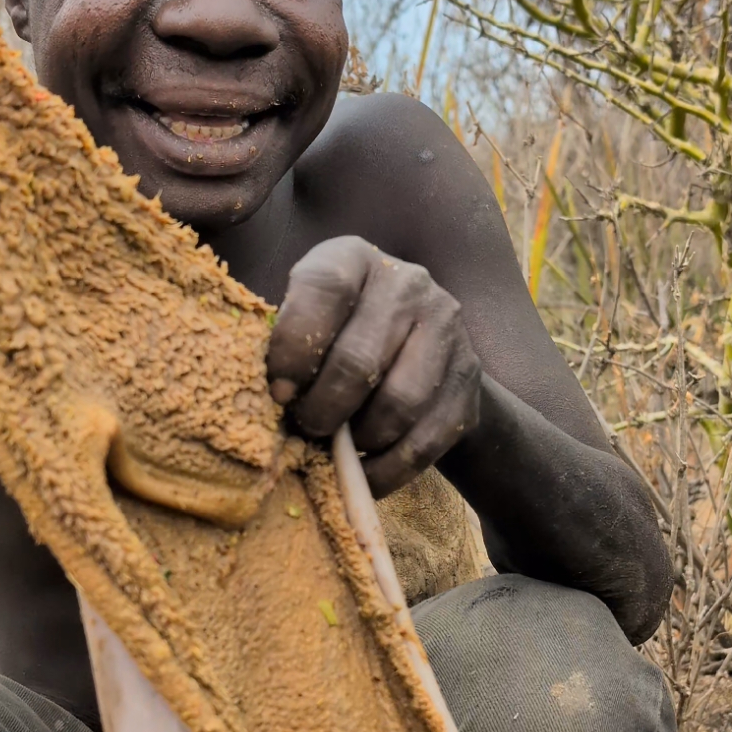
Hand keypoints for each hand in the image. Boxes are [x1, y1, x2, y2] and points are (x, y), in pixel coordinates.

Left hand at [267, 236, 480, 495]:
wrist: (423, 352)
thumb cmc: (340, 337)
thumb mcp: (311, 320)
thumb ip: (288, 343)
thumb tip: (262, 398)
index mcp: (354, 258)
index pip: (322, 292)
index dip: (293, 349)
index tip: (278, 393)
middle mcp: (408, 282)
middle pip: (359, 361)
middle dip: (323, 409)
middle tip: (307, 429)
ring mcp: (447, 326)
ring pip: (398, 404)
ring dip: (359, 440)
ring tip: (339, 447)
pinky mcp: (469, 377)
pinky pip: (425, 439)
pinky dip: (389, 469)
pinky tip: (367, 473)